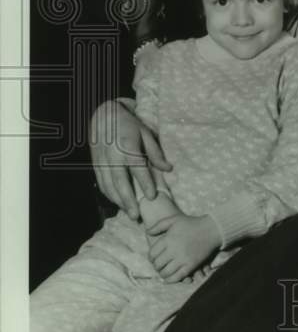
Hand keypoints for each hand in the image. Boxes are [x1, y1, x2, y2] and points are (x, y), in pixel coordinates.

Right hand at [89, 99, 171, 220]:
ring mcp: (102, 160)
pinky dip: (109, 195)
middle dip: (128, 200)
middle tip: (136, 216)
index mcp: (127, 145)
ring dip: (118, 201)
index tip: (151, 196)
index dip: (144, 182)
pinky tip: (118, 203)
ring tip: (130, 213)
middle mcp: (112, 155)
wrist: (104, 115)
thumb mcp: (146, 133)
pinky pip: (101, 183)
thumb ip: (155, 153)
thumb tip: (168, 169)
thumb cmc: (129, 124)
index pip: (136, 167)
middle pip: (120, 181)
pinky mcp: (95, 164)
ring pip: (108, 185)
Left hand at [146, 214, 220, 282]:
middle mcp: (174, 250)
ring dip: (162, 274)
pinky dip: (170, 280)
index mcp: (168, 239)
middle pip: (158, 264)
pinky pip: (177, 277)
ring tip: (163, 271)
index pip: (152, 254)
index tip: (153, 258)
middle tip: (158, 265)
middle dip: (156, 266)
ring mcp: (183, 258)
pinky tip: (168, 278)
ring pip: (166, 272)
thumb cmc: (191, 224)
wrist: (211, 229)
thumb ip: (158, 225)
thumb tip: (147, 232)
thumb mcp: (174, 220)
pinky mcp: (191, 265)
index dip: (150, 258)